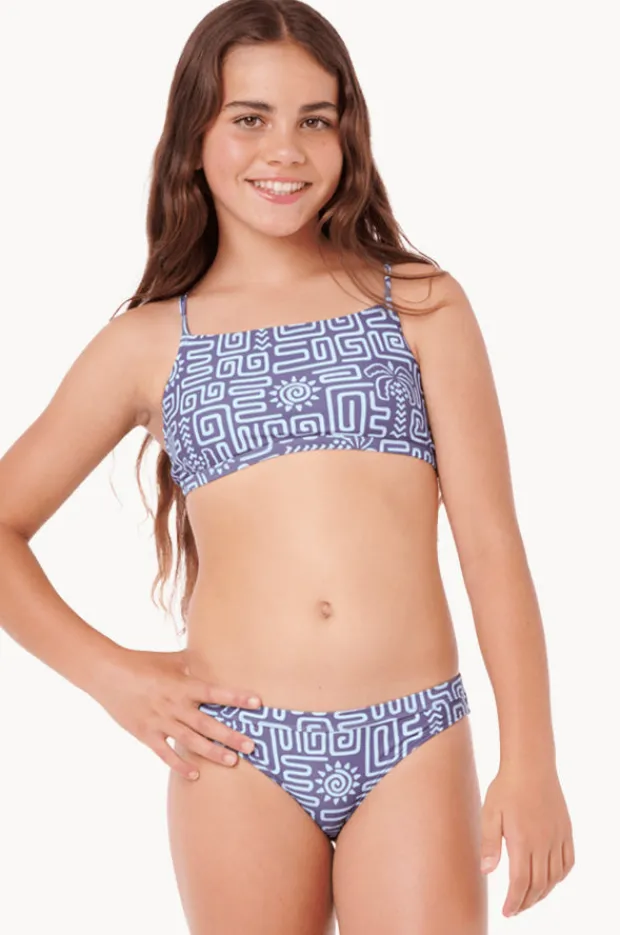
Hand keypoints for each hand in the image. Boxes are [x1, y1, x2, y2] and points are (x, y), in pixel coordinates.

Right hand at [92, 647, 261, 780]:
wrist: (107, 674)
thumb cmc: (141, 663)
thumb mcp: (170, 659)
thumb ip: (193, 662)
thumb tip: (215, 657)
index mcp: (181, 684)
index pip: (214, 692)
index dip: (236, 697)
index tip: (257, 703)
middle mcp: (173, 704)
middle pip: (207, 722)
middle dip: (230, 735)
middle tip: (252, 745)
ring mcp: (159, 721)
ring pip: (190, 740)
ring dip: (212, 752)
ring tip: (232, 761)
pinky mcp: (146, 734)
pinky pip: (165, 753)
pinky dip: (180, 765)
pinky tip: (195, 775)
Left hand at [480, 762, 574, 916]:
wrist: (531, 764)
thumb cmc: (506, 787)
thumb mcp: (489, 812)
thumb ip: (489, 843)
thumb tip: (486, 871)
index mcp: (523, 841)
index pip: (521, 883)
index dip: (514, 902)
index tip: (507, 912)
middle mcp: (543, 843)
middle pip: (538, 885)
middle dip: (526, 902)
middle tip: (515, 908)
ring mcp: (557, 837)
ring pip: (554, 877)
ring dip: (543, 892)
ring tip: (529, 898)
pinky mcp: (566, 830)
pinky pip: (568, 861)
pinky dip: (560, 876)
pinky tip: (551, 879)